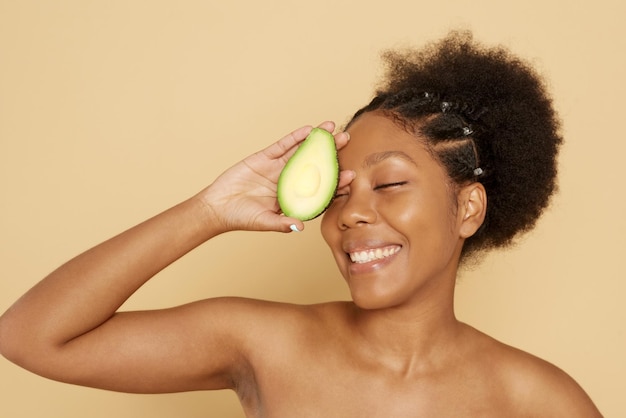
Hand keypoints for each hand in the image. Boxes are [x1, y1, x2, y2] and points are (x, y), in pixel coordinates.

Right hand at [199, 121, 352, 232]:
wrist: (216, 207)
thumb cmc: (241, 218)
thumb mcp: (263, 222)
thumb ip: (282, 223)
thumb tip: (300, 227)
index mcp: (294, 198)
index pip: (319, 188)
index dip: (335, 181)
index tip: (351, 175)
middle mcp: (289, 181)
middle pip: (315, 164)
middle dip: (331, 153)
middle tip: (347, 139)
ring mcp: (277, 168)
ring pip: (301, 151)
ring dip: (316, 140)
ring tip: (332, 127)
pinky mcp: (264, 158)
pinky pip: (282, 145)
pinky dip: (294, 138)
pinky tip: (308, 130)